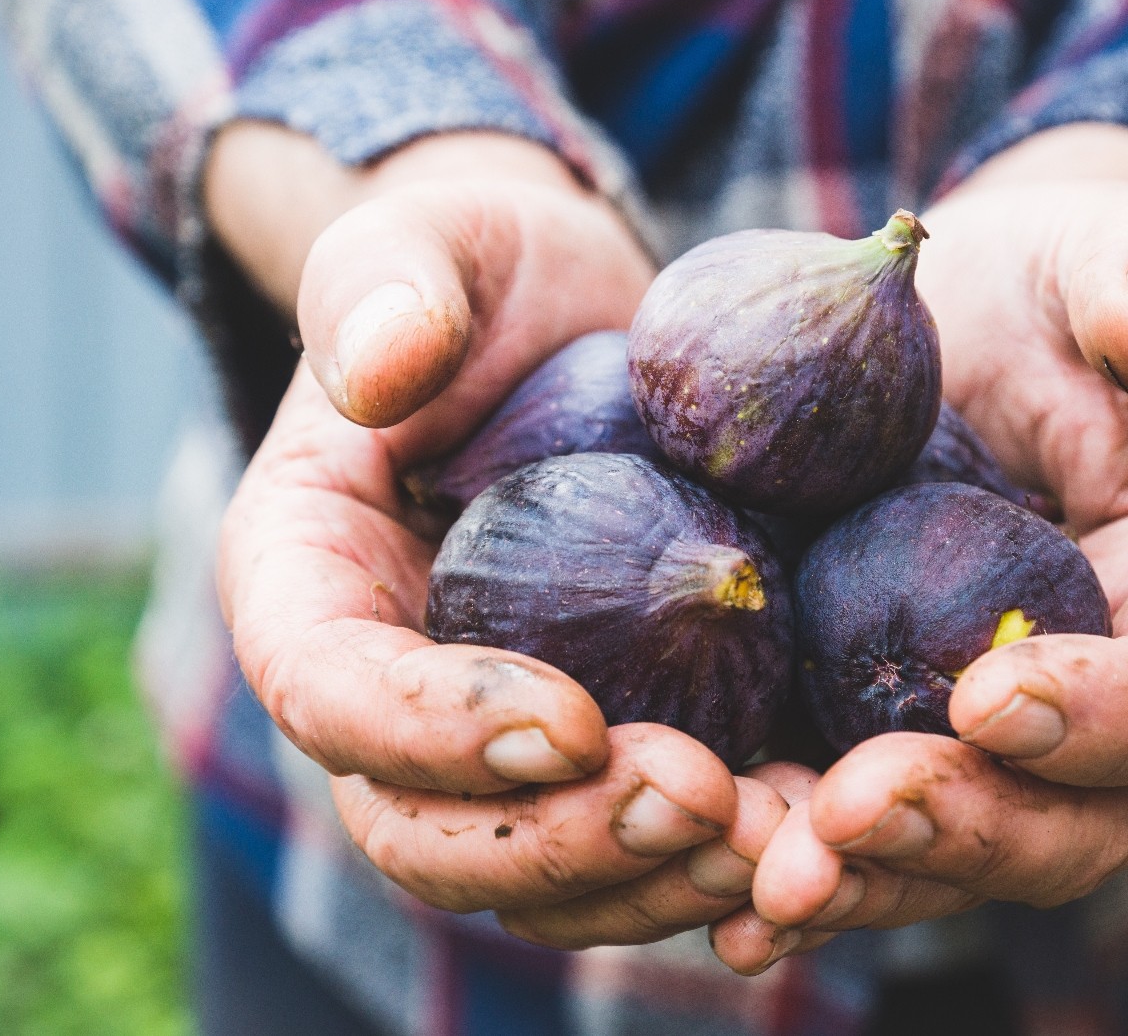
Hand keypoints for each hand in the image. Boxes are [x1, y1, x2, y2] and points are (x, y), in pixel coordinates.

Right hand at [210, 127, 779, 944]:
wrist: (570, 323)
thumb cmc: (482, 276)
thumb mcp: (431, 247)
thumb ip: (384, 288)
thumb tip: (375, 365)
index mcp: (312, 585)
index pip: (332, 693)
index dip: (432, 733)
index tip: (571, 723)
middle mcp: (389, 694)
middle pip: (425, 833)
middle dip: (559, 844)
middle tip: (698, 800)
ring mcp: (496, 739)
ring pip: (539, 875)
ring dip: (651, 879)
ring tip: (775, 837)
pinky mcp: (606, 743)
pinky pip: (638, 842)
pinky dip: (717, 855)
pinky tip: (815, 826)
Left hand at [711, 125, 1127, 971]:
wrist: (966, 331)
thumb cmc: (1053, 292)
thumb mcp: (1105, 259)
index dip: (1108, 716)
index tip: (990, 696)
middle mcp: (1100, 705)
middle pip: (1073, 822)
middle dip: (966, 830)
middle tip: (852, 812)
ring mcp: (982, 742)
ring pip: (953, 857)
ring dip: (864, 879)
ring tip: (766, 884)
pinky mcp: (877, 735)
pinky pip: (846, 830)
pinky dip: (787, 866)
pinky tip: (713, 896)